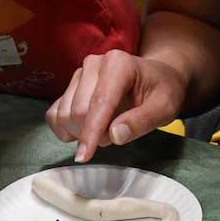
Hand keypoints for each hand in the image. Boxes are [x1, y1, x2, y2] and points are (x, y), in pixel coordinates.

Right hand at [46, 50, 185, 162]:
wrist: (157, 77)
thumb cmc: (163, 91)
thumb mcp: (164, 108)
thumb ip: (142, 121)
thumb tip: (114, 135)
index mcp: (118, 64)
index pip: (99, 103)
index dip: (91, 132)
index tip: (84, 156)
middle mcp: (94, 64)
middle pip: (78, 111)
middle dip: (94, 133)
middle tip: (118, 133)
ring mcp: (79, 74)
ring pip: (64, 114)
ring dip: (82, 132)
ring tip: (108, 127)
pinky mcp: (70, 86)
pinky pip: (54, 114)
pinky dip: (65, 129)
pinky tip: (85, 131)